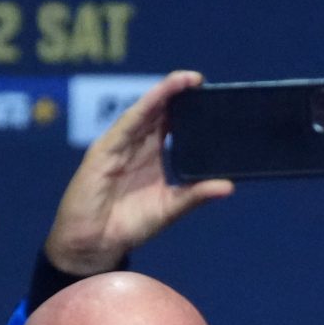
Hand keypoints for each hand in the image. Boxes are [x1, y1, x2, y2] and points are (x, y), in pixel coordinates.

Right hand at [43, 69, 232, 274]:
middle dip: (179, 93)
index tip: (212, 96)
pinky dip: (144, 108)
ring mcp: (119, 145)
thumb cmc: (127, 225)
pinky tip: (160, 96)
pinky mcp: (104, 150)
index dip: (188, 108)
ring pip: (144, 111)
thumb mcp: (169, 208)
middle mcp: (136, 145)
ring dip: (165, 93)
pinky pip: (127, 124)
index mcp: (151, 155)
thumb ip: (195, 195)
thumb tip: (228, 185)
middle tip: (201, 80)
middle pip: (159, 112)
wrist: (94, 244)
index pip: (171, 123)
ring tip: (187, 79)